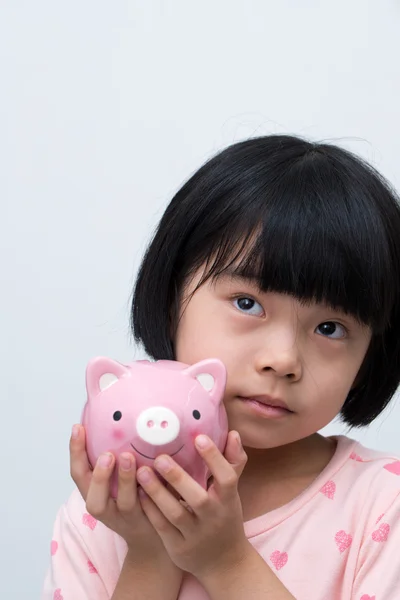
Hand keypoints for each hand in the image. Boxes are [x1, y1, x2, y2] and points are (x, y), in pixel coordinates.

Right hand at [69, 423, 181, 572]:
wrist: (152, 538)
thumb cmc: (132, 499)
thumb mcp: (115, 481)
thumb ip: (114, 457)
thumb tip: (114, 416)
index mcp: (95, 494)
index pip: (78, 474)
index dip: (75, 452)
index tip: (78, 427)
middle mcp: (107, 509)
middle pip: (95, 497)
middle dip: (100, 475)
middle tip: (108, 454)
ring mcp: (129, 517)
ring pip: (124, 502)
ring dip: (125, 480)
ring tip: (129, 458)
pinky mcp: (150, 522)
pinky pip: (150, 508)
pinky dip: (152, 491)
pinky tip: (158, 474)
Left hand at [136, 430, 249, 580]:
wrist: (225, 564)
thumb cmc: (226, 516)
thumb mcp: (232, 493)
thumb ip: (232, 462)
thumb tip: (233, 432)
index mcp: (228, 500)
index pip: (226, 478)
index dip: (214, 458)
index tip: (198, 437)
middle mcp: (213, 518)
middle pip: (197, 498)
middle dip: (178, 478)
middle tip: (159, 457)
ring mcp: (196, 535)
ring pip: (175, 514)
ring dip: (157, 493)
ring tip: (141, 472)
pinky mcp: (178, 548)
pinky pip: (162, 528)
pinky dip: (151, 511)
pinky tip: (138, 493)